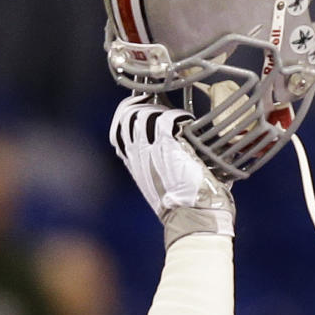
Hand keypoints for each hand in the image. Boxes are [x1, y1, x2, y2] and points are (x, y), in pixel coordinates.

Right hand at [111, 94, 234, 246]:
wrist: (193, 216)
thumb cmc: (190, 201)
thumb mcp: (169, 178)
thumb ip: (170, 158)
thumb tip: (189, 143)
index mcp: (134, 161)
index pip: (120, 127)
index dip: (130, 111)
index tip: (144, 103)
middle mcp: (136, 154)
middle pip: (126, 114)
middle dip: (141, 102)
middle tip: (158, 98)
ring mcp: (148, 149)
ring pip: (142, 113)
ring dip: (159, 107)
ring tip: (174, 111)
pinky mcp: (165, 145)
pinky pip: (166, 117)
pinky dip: (178, 115)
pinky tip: (188, 121)